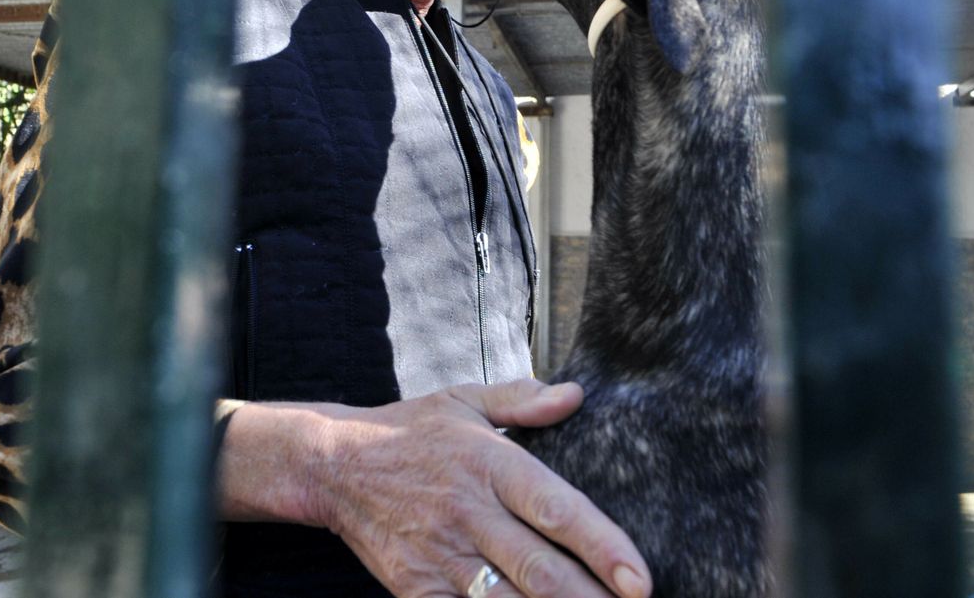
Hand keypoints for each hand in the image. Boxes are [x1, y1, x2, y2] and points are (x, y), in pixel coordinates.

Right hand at [311, 379, 650, 597]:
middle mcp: (469, 513)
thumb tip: (575, 395)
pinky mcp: (418, 590)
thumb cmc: (409, 432)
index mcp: (488, 464)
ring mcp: (442, 557)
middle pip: (541, 570)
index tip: (640, 577)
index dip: (603, 547)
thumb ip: (521, 400)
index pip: (557, 510)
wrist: (334, 466)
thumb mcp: (462, 400)